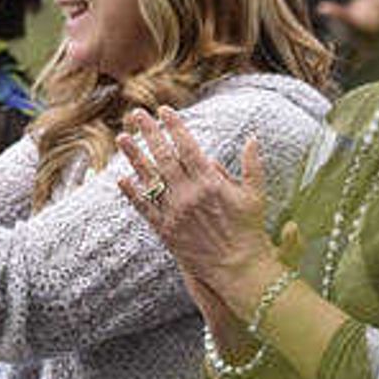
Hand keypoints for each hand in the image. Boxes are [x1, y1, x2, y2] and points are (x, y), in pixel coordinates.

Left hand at [111, 107, 269, 291]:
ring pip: (149, 178)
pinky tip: (121, 179)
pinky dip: (132, 193)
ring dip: (134, 156)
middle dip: (149, 132)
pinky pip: (145, 208)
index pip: (187, 146)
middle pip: (163, 156)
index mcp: (210, 182)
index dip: (174, 126)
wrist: (238, 269)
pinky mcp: (166, 231)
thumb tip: (253, 138)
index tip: (164, 110)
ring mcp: (174, 212)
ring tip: (122, 138)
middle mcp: (189, 194)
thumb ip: (253, 165)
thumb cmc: (250, 231)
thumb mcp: (256, 195)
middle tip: (136, 114)